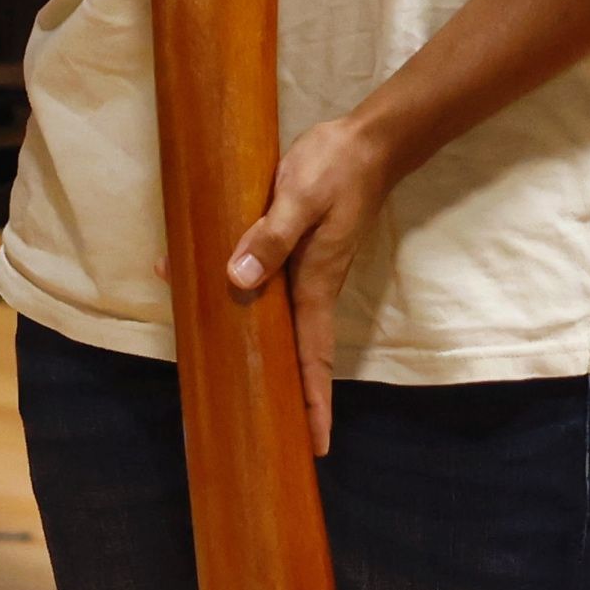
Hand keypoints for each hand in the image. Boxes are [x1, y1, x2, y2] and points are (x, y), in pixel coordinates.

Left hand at [222, 109, 396, 456]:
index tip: (317, 448)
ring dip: (276, 364)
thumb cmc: (336, 168)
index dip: (316, 404)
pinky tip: (223, 310)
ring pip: (284, 328)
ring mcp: (306, 272)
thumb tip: (237, 277)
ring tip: (255, 399)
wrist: (366, 141)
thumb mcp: (300, 197)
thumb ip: (271, 236)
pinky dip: (253, 314)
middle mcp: (312, 287)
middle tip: (284, 445)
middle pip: (302, 356)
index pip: (315, 358)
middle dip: (297, 402)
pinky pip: (271, 294)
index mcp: (315, 284)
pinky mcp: (297, 253)